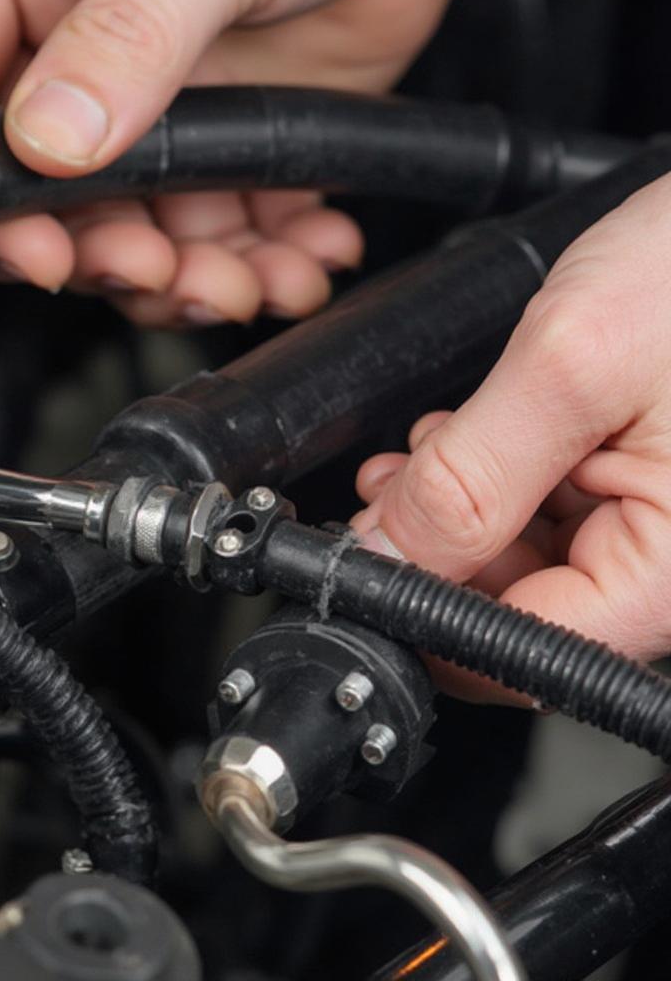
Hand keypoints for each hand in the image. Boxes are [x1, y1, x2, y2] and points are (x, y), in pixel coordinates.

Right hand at [0, 0, 469, 325]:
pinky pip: (226, 234)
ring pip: (136, 232)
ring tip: (250, 280)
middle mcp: (82, 52)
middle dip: (102, 254)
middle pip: (41, 193)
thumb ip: (127, 35)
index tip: (35, 250)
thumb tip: (47, 140)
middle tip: (157, 271)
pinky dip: (268, 265)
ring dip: (191, 281)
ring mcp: (161, 110)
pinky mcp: (237, 149)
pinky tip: (307, 256)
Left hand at [352, 172, 670, 699]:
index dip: (434, 618)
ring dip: (450, 514)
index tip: (371, 571)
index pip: (534, 649)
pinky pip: (545, 510)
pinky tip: (452, 445)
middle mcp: (669, 555)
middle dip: (433, 553)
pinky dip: (486, 483)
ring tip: (411, 460)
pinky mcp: (635, 478)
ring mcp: (652, 518)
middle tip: (382, 500)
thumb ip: (472, 476)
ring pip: (523, 558)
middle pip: (522, 604)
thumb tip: (393, 558)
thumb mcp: (574, 363)